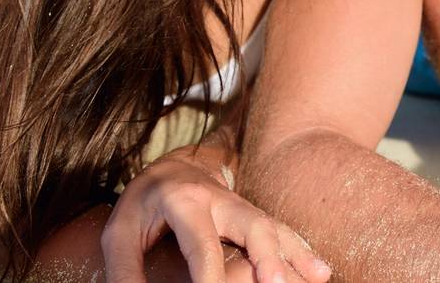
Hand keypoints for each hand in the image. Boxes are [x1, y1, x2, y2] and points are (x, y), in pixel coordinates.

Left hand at [102, 152, 331, 282]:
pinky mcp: (255, 218)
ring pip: (275, 228)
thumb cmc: (143, 204)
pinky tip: (320, 271)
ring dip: (296, 254)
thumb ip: (124, 270)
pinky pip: (283, 233)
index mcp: (184, 201)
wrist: (175, 166)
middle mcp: (221, 201)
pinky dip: (302, 252)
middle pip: (252, 225)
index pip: (201, 244)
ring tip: (318, 277)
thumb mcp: (119, 232)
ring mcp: (243, 207)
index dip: (208, 275)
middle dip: (267, 256)